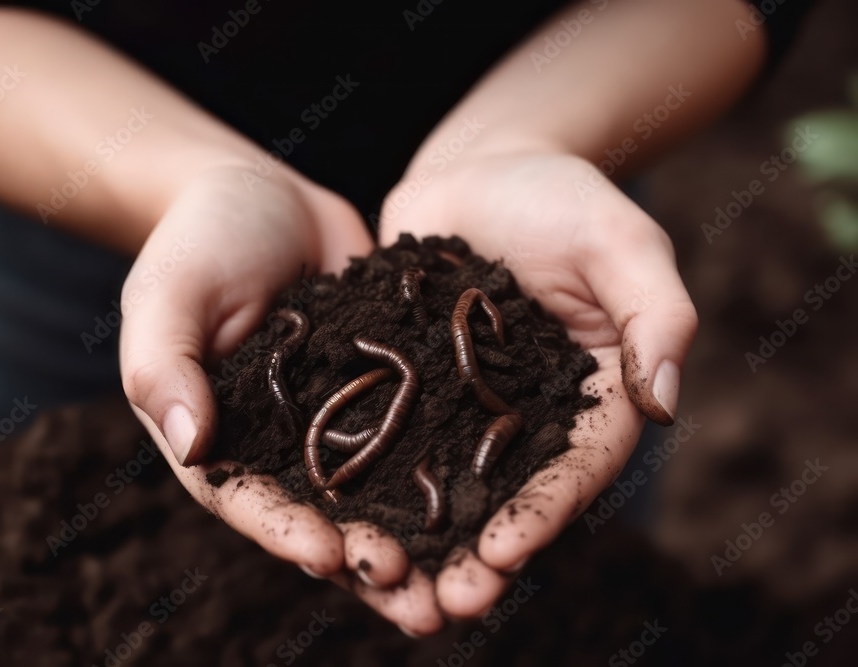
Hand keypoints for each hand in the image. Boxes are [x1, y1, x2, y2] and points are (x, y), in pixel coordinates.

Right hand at [120, 166, 444, 634]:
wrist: (260, 194)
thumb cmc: (197, 241)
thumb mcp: (167, 296)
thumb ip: (163, 367)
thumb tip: (189, 442)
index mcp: (223, 440)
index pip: (251, 501)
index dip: (288, 534)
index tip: (331, 557)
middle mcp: (284, 446)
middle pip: (327, 519)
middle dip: (371, 565)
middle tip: (422, 606)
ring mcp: (340, 421)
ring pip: (384, 494)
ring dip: (424, 542)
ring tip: (473, 584)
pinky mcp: (389, 390)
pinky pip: (422, 436)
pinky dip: (455, 472)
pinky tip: (498, 501)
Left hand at [378, 151, 697, 618]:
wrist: (481, 168)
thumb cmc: (561, 196)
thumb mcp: (620, 243)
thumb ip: (655, 315)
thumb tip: (669, 402)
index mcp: (591, 393)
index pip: (576, 466)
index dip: (545, 512)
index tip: (507, 551)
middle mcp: (527, 412)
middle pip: (508, 492)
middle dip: (481, 550)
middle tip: (449, 604)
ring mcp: (464, 403)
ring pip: (444, 479)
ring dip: (423, 535)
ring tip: (389, 580)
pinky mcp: (412, 384)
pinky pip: (391, 433)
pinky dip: (372, 476)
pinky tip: (340, 513)